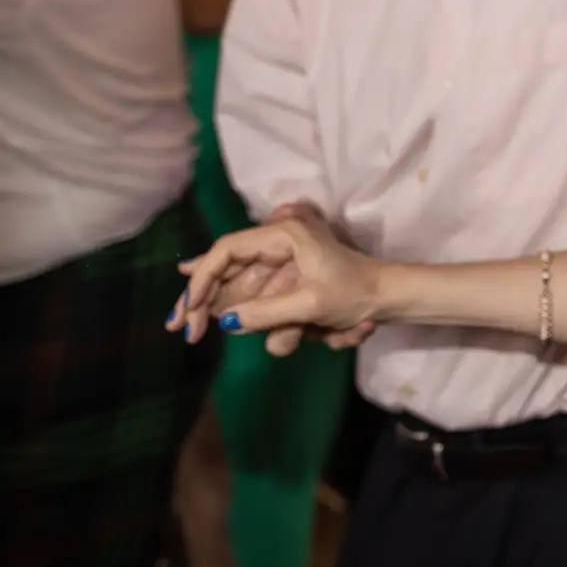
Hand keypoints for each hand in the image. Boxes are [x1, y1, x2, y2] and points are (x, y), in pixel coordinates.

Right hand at [170, 205, 383, 349]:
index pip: (228, 250)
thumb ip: (267, 313)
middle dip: (200, 300)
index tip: (190, 308)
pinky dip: (241, 315)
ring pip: (235, 289)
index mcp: (283, 237)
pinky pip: (252, 301)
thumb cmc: (354, 294)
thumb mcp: (311, 305)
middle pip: (223, 270)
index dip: (203, 277)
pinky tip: (208, 311)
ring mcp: (277, 267)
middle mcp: (275, 246)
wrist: (387, 299)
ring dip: (222, 313)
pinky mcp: (281, 286)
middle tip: (180, 330)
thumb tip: (226, 321)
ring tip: (194, 328)